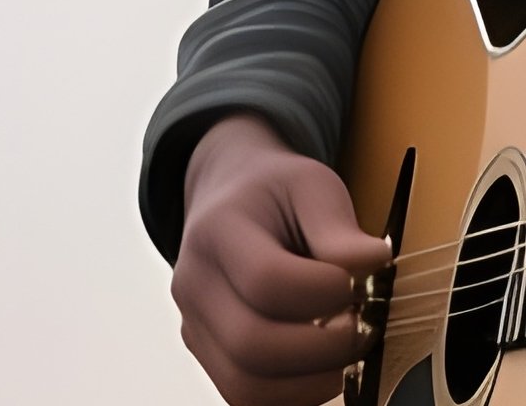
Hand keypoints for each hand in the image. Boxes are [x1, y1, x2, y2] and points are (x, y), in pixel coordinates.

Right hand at [172, 113, 391, 405]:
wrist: (229, 196)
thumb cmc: (274, 194)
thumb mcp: (309, 185)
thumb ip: (338, 225)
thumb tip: (374, 264)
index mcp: (217, 229)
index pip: (267, 281)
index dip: (325, 293)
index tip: (353, 283)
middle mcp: (193, 280)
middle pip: (252, 345)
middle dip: (325, 350)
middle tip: (358, 328)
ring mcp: (194, 322)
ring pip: (246, 387)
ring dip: (311, 382)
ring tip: (340, 350)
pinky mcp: (206, 354)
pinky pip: (247, 399)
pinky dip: (293, 394)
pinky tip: (318, 364)